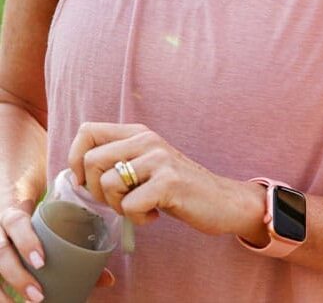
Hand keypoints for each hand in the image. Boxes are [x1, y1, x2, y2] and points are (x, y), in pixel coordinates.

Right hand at [0, 202, 113, 301]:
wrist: (14, 181)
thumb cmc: (42, 198)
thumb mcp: (59, 208)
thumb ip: (78, 231)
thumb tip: (108, 278)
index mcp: (16, 208)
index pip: (17, 222)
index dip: (27, 241)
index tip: (42, 261)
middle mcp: (0, 226)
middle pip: (1, 251)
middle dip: (18, 276)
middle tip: (39, 295)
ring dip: (4, 292)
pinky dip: (0, 293)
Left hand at [68, 123, 263, 239]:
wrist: (221, 200)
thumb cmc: (176, 188)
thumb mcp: (146, 165)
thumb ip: (118, 160)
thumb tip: (74, 174)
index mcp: (138, 132)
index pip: (87, 130)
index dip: (75, 158)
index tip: (88, 181)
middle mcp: (148, 139)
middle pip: (91, 160)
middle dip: (97, 191)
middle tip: (120, 200)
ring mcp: (160, 158)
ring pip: (108, 184)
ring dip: (118, 207)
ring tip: (140, 208)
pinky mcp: (169, 181)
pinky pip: (129, 205)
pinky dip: (137, 219)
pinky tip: (155, 215)